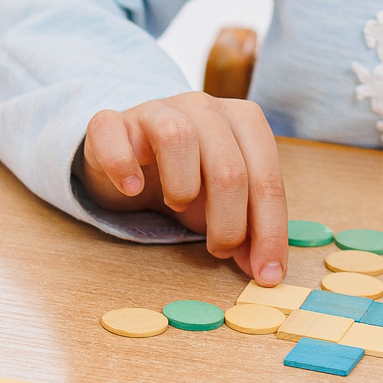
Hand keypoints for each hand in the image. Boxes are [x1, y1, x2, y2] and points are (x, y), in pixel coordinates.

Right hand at [77, 92, 286, 283]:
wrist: (134, 152)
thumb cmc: (189, 175)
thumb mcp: (224, 203)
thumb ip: (248, 229)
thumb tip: (265, 270)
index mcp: (244, 120)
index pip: (267, 179)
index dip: (270, 232)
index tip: (267, 275)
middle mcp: (205, 107)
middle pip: (228, 167)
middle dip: (229, 223)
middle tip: (219, 250)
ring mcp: (156, 109)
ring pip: (178, 137)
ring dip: (181, 187)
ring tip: (177, 206)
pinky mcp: (112, 121)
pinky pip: (113, 132)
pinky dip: (122, 166)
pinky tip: (131, 189)